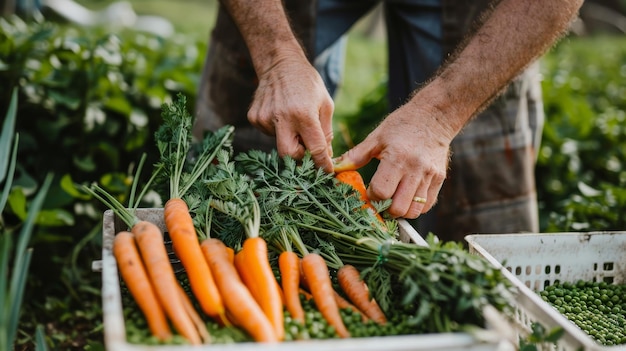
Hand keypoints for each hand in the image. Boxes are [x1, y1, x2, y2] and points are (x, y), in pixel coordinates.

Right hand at [248, 54, 334, 172]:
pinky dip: (278, 130)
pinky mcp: (254, 117)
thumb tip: (324, 157)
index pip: (315, 149)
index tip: (326, 173)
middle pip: (289, 156)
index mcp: (303, 114)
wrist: (279, 63)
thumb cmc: (307, 83)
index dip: (322, 165)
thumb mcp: (325, 104)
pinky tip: (281, 113)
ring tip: (293, 118)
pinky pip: (269, 134)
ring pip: (279, 143)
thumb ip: (325, 132)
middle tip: (307, 150)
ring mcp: (264, 118)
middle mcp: (281, 117)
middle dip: (300, 159)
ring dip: (290, 138)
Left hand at [333, 102, 452, 218]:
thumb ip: (356, 156)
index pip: (381, 192)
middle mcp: (415, 170)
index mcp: (397, 159)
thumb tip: (336, 168)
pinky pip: (427, 205)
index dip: (372, 196)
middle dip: (385, 208)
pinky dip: (415, 206)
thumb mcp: (376, 137)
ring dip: (400, 210)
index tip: (369, 190)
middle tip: (381, 199)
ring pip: (414, 211)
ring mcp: (429, 176)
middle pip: (398, 208)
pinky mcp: (440, 179)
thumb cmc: (401, 125)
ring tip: (393, 199)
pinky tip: (406, 196)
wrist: (433, 116)